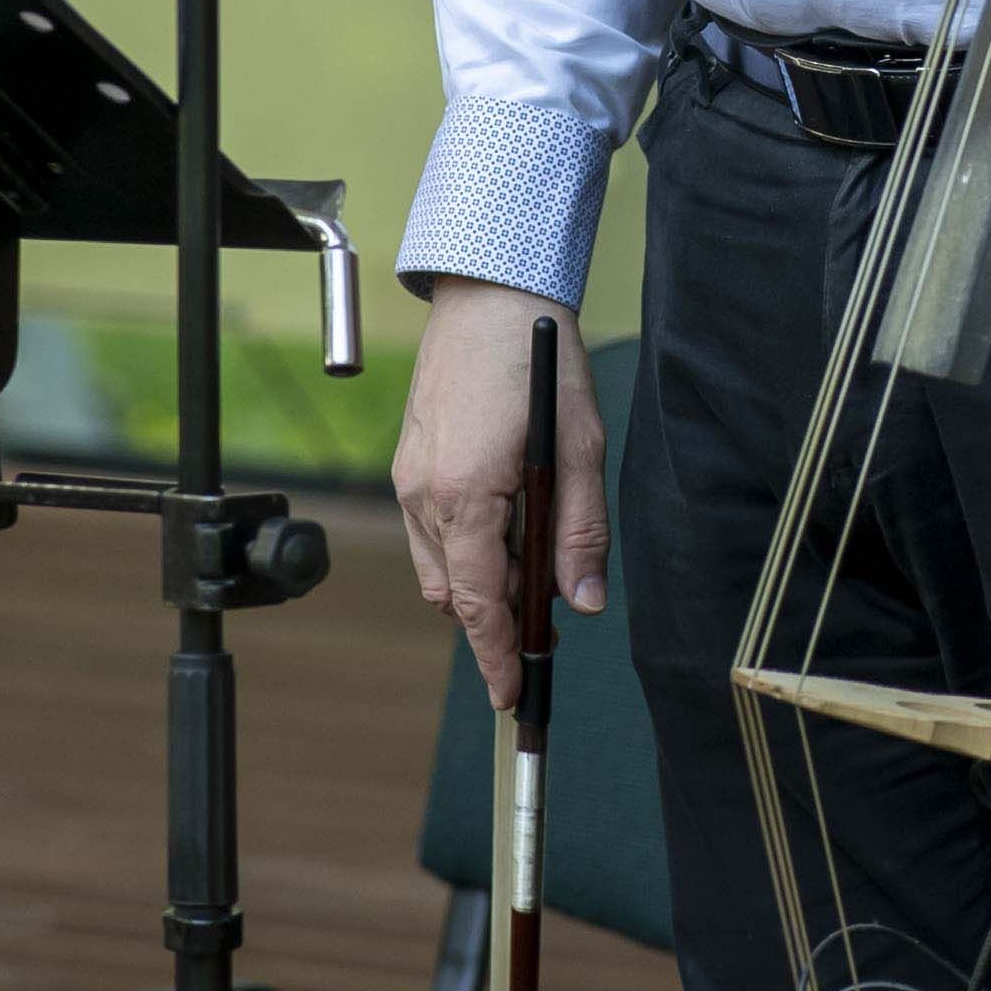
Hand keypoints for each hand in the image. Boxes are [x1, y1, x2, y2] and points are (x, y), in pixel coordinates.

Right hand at [394, 282, 611, 707]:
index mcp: (466, 493)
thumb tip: (582, 603)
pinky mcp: (407, 465)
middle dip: (496, 619)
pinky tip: (507, 522)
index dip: (496, 656)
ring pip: (438, 567)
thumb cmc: (539, 359)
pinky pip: (430, 532)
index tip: (512, 696)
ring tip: (535, 560)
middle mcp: (424, 493)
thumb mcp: (582, 447)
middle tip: (548, 621)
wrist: (489, 293)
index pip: (479, 602)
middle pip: (455, 593)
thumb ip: (580, 531)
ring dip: (482, 580)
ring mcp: (408, 479)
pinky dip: (466, 547)